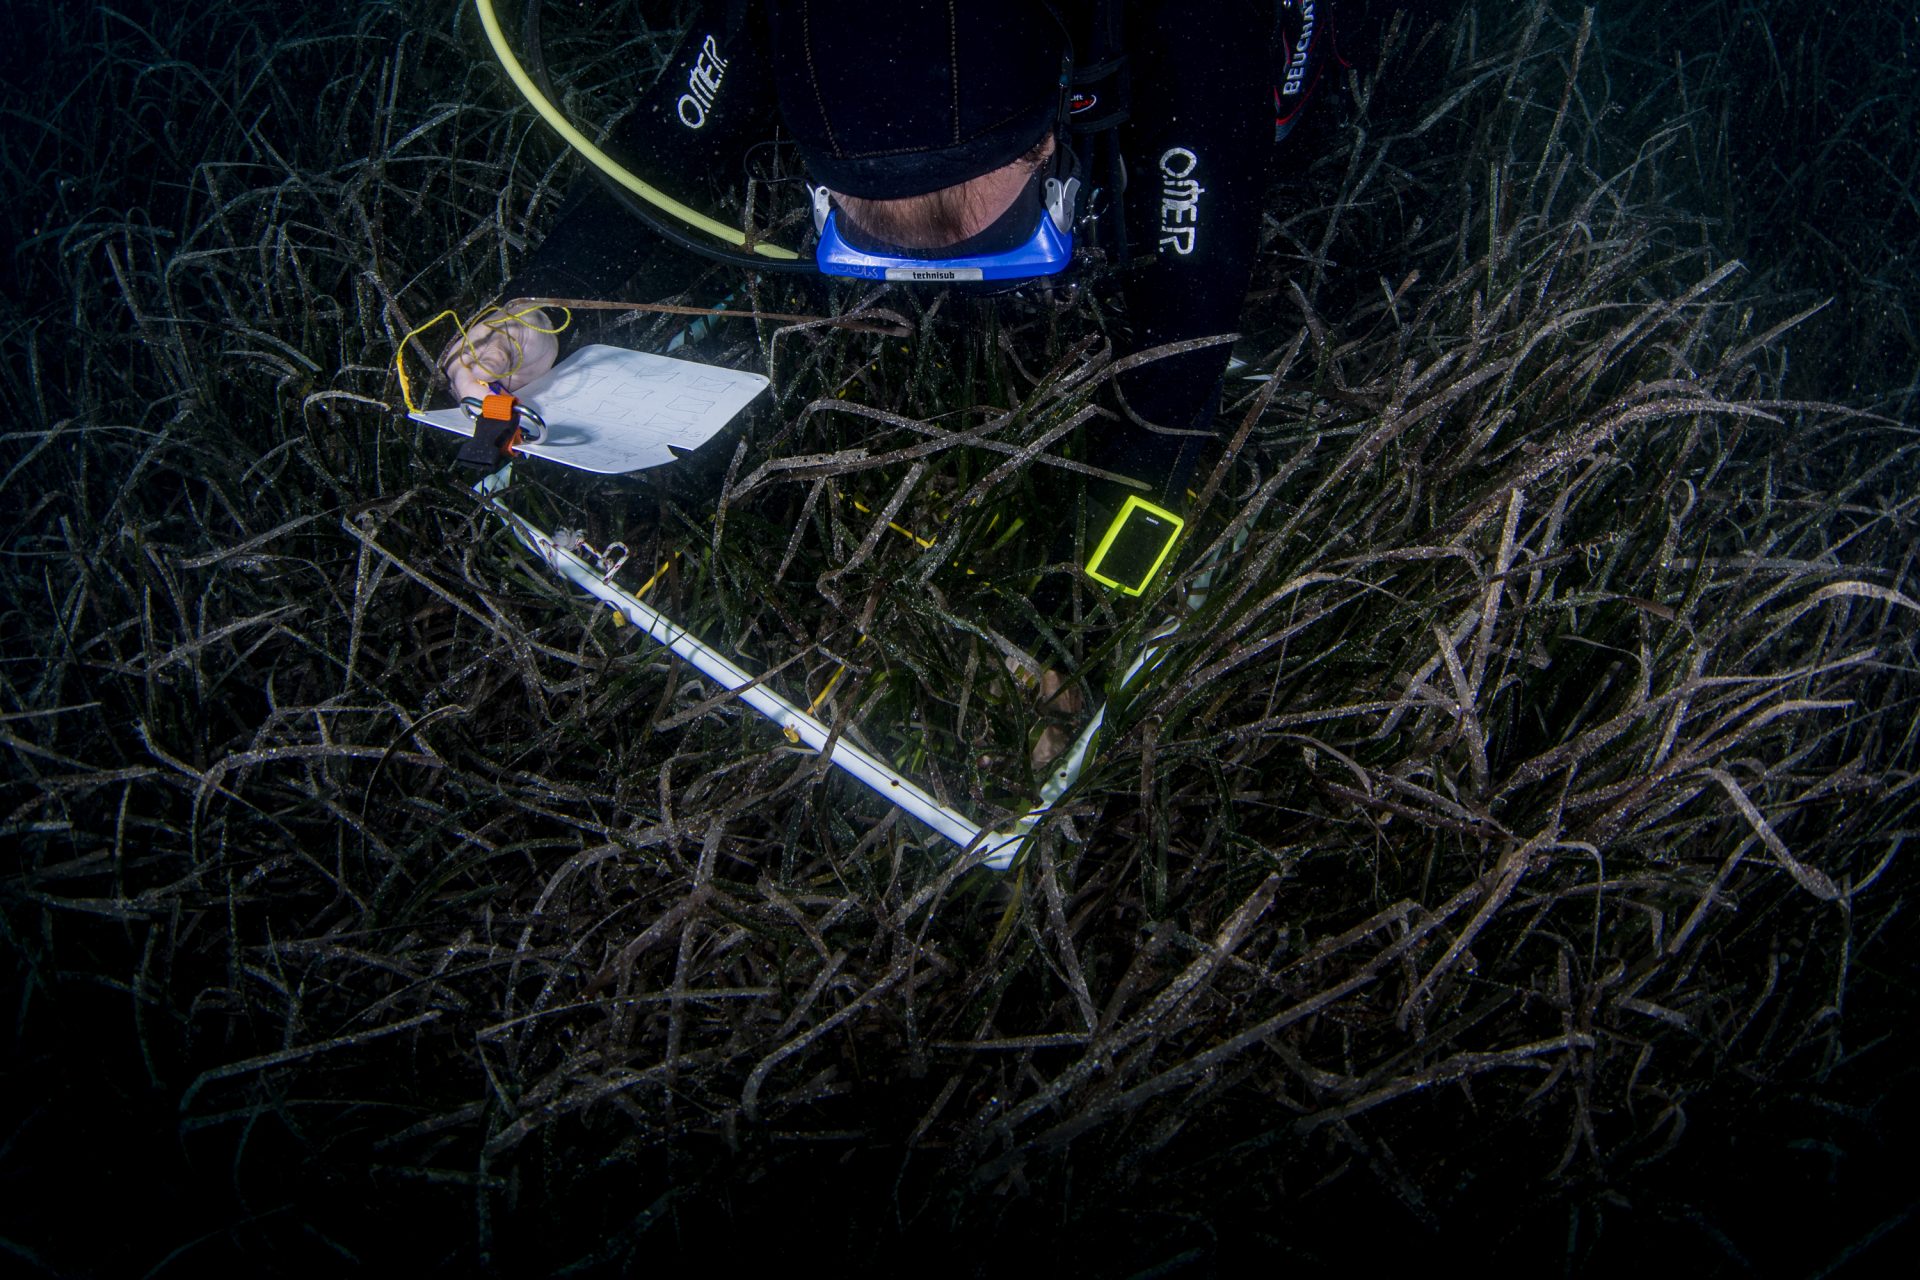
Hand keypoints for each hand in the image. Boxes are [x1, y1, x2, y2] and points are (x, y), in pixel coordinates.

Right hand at [438, 307, 557, 401]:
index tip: (492, 399)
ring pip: (478, 403)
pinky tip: (513, 411)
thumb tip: (478, 374)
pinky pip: (493, 406)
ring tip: (510, 410)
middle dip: (483, 404)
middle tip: (504, 409)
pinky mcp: (495, 393)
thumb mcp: (511, 335)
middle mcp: (468, 369)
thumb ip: (496, 354)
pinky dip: (501, 411)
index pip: (460, 377)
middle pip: (465, 394)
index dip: (472, 391)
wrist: (542, 336)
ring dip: (492, 410)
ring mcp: (482, 383)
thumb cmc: (523, 326)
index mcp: (464, 352)